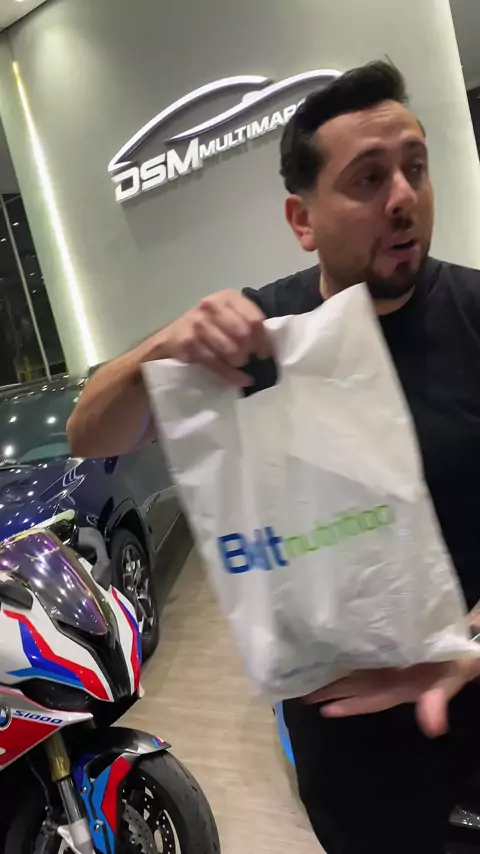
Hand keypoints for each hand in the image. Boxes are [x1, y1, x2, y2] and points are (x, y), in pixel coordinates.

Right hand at [164, 291, 270, 385]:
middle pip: (244, 334)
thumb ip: (246, 322)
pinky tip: (240, 379)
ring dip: (239, 362)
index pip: (255, 319)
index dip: (263, 340)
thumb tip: (270, 344)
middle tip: (249, 358)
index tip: (264, 353)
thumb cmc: (207, 328)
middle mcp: (211, 306)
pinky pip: (216, 363)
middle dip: (250, 351)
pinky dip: (231, 375)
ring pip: (231, 350)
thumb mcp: (227, 316)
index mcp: (227, 297)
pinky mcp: (189, 342)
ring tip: (239, 363)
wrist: (171, 338)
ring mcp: (198, 323)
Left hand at [304, 659, 479, 737]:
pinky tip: (332, 647)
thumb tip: (431, 727)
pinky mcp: (392, 646)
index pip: (367, 699)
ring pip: (357, 671)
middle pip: (356, 686)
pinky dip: (349, 652)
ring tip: (307, 671)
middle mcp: (391, 678)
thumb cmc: (457, 662)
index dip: (346, 705)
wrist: (470, 642)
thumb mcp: (450, 681)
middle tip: (300, 689)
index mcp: (400, 688)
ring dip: (335, 673)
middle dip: (330, 689)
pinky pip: (365, 652)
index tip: (320, 707)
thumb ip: (437, 701)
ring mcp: (390, 663)